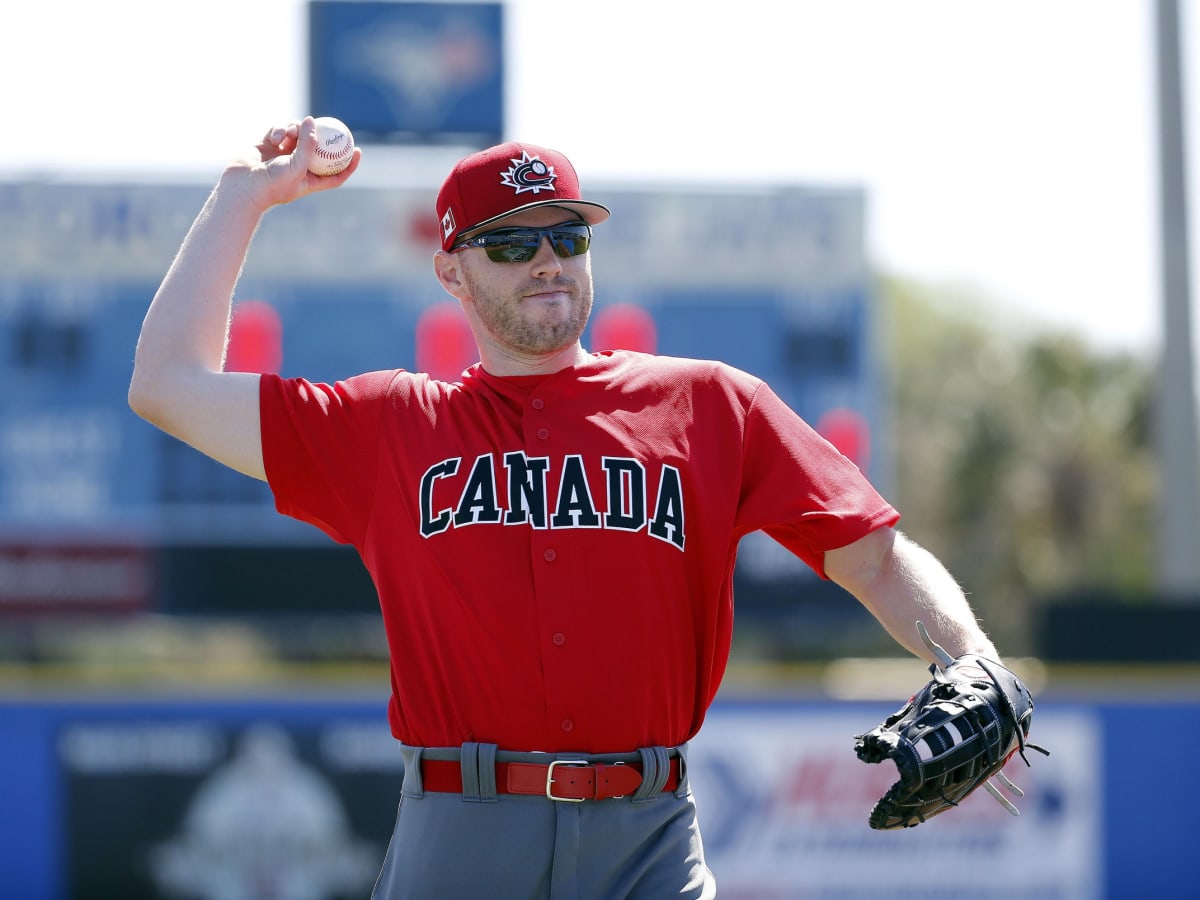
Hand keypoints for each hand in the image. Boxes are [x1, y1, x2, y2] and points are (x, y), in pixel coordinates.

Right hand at [226, 116, 361, 209]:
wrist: (243, 186)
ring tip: (290, 135)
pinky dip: (279, 131)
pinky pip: (280, 131)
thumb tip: (312, 121)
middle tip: (327, 125)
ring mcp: (282, 155)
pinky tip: (276, 137)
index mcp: (309, 180)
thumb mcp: (298, 166)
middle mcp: (297, 167)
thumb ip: (308, 144)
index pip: (334, 173)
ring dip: (296, 130)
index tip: (357, 150)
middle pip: (316, 148)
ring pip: (297, 135)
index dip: (348, 163)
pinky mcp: (267, 145)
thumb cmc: (273, 183)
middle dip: (320, 136)